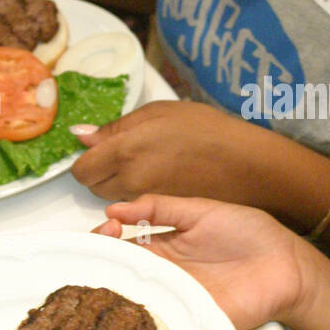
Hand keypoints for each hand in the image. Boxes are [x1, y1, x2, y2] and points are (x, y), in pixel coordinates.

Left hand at [71, 100, 285, 205]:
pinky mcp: (161, 217)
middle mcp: (129, 183)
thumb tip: (81, 139)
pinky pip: (137, 210)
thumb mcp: (159, 113)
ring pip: (114, 200)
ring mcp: (145, 204)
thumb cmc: (206, 130)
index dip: (89, 159)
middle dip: (103, 174)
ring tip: (151, 168)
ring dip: (121, 187)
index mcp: (124, 153)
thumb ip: (116, 128)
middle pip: (94, 188)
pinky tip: (165, 183)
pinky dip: (142, 199)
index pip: (81, 170)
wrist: (247, 166)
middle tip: (130, 157)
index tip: (104, 150)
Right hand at [94, 192, 310, 329]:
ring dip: (113, 290)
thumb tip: (115, 206)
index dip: (105, 236)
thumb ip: (160, 208)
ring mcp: (175, 299)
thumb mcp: (201, 211)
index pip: (121, 243)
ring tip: (103, 275)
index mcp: (163, 246)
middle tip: (102, 248)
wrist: (287, 266)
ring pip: (132, 299)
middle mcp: (163, 274)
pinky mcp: (189, 321)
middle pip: (120, 274)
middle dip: (101, 262)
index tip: (107, 225)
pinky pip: (158, 322)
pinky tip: (126, 306)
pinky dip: (139, 317)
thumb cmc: (250, 234)